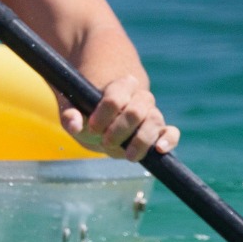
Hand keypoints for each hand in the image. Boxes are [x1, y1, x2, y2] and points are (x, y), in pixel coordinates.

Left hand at [63, 73, 177, 161]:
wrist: (105, 116)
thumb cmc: (88, 111)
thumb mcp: (74, 109)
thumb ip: (71, 115)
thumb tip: (74, 124)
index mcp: (120, 86)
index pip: (115, 98)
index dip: (104, 115)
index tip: (92, 127)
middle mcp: (140, 97)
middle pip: (136, 110)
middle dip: (120, 129)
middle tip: (106, 141)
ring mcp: (151, 113)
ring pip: (155, 120)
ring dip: (141, 140)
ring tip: (128, 156)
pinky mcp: (160, 130)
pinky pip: (171, 132)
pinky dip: (168, 140)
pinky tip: (159, 150)